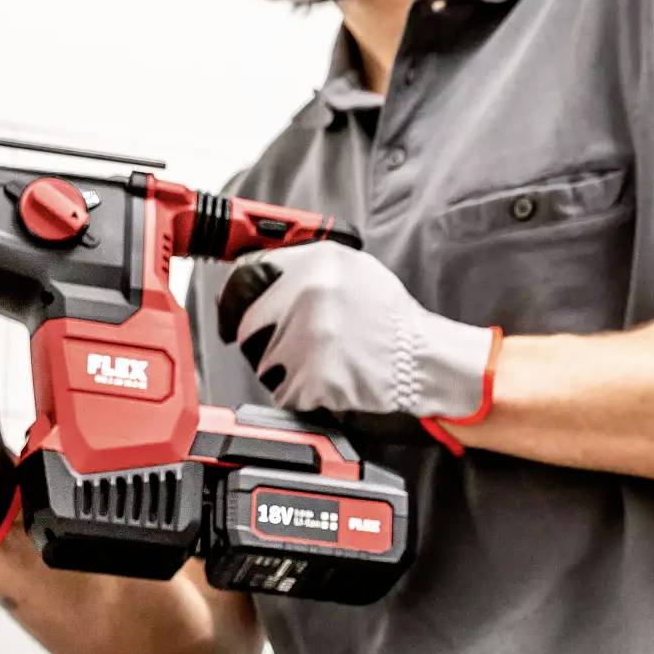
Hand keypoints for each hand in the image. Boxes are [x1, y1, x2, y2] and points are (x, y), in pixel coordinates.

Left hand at [216, 242, 497, 436]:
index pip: (246, 275)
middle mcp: (308, 295)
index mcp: (316, 262)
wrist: (421, 360)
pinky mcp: (313, 379)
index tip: (232, 311)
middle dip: (259, 337)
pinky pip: (283, 390)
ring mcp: (309, 338)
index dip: (235, 297)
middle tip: (287, 345)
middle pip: (247, 323)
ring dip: (281, 367)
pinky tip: (327, 379)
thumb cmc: (389, 319)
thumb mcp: (352, 268)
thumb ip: (304, 263)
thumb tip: (256, 271)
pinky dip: (299, 391)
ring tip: (318, 361)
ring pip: (261, 361)